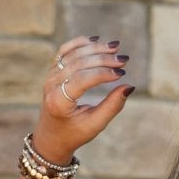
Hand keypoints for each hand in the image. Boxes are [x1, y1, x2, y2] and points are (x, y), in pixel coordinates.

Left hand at [32, 35, 133, 164]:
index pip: (82, 80)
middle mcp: (51, 85)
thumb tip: (129, 87)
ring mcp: (50, 76)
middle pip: (78, 64)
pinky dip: (80, 43)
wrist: (51, 137)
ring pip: (73, 54)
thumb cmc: (75, 133)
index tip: (122, 73)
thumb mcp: (95, 125)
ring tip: (115, 48)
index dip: (103, 74)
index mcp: (59, 102)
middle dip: (102, 59)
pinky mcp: (52, 71)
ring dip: (95, 49)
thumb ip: (112, 106)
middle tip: (123, 60)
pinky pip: (65, 51)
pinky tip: (96, 41)